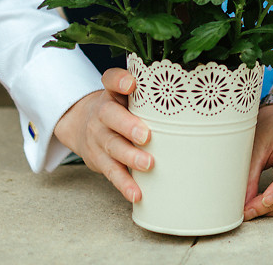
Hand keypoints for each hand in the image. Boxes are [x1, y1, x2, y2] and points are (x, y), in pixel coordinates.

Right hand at [53, 68, 152, 202]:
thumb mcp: (125, 94)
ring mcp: (98, 137)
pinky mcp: (98, 159)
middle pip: (110, 116)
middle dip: (128, 126)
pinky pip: (111, 172)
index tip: (130, 84)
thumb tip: (190, 92)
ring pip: (112, 146)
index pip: (110, 80)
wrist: (82, 125)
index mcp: (112, 93)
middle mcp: (102, 113)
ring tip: (148, 165)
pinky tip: (137, 193)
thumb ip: (148, 91)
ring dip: (130, 157)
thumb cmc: (118, 108)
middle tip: (146, 136)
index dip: (119, 81)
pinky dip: (124, 184)